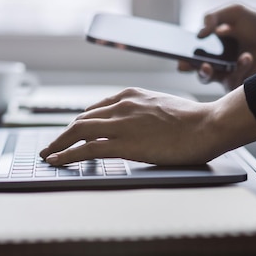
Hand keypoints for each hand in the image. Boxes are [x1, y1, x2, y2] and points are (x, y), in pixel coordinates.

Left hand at [39, 86, 255, 165]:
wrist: (207, 125)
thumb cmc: (193, 120)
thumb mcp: (162, 107)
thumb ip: (144, 113)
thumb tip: (139, 126)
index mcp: (129, 95)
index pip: (95, 109)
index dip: (80, 123)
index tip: (72, 132)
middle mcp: (120, 106)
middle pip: (81, 120)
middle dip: (63, 134)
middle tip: (52, 145)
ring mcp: (120, 124)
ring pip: (78, 132)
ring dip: (59, 144)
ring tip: (48, 154)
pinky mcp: (123, 143)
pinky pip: (87, 149)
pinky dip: (67, 155)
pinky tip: (58, 160)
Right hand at [179, 4, 255, 90]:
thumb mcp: (235, 12)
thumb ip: (214, 16)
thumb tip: (199, 33)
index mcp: (210, 48)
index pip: (190, 55)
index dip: (182, 58)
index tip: (180, 57)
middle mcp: (216, 65)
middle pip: (197, 71)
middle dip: (193, 69)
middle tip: (195, 64)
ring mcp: (228, 76)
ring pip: (210, 80)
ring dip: (210, 71)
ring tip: (221, 62)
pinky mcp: (241, 86)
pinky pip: (232, 84)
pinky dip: (238, 70)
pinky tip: (246, 57)